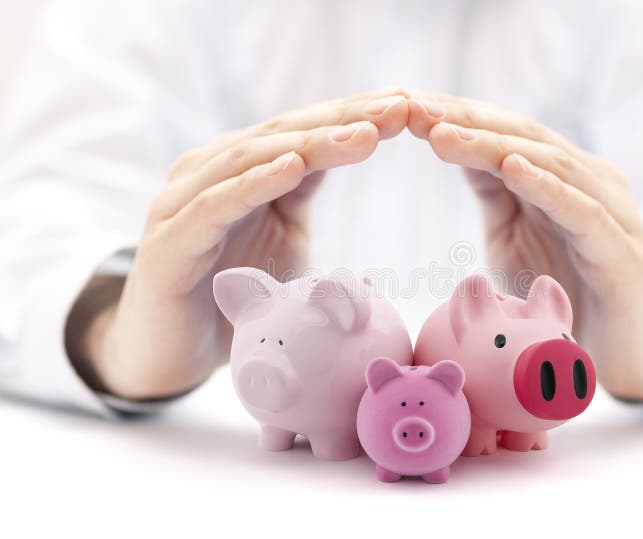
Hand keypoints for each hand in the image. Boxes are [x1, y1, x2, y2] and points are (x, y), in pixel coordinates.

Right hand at [73, 90, 409, 398]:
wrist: (169, 354)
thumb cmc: (229, 294)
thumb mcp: (280, 237)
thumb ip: (301, 195)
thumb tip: (350, 164)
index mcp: (239, 170)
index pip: (302, 133)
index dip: (352, 117)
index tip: (405, 106)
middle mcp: (208, 173)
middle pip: (282, 135)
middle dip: (342, 121)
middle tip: (397, 109)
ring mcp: (183, 204)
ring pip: (251, 160)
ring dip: (310, 144)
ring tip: (363, 134)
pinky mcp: (169, 244)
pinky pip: (214, 206)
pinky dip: (254, 184)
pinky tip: (293, 167)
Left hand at [407, 92, 642, 399]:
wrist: (626, 353)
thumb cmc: (566, 290)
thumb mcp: (514, 236)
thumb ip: (494, 193)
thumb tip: (453, 146)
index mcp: (561, 176)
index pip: (504, 133)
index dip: (456, 117)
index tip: (404, 106)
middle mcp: (589, 182)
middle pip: (524, 137)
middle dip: (465, 122)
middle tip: (413, 109)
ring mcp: (611, 212)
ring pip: (551, 165)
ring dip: (493, 146)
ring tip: (443, 133)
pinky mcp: (621, 252)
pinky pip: (584, 212)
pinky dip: (548, 187)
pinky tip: (512, 168)